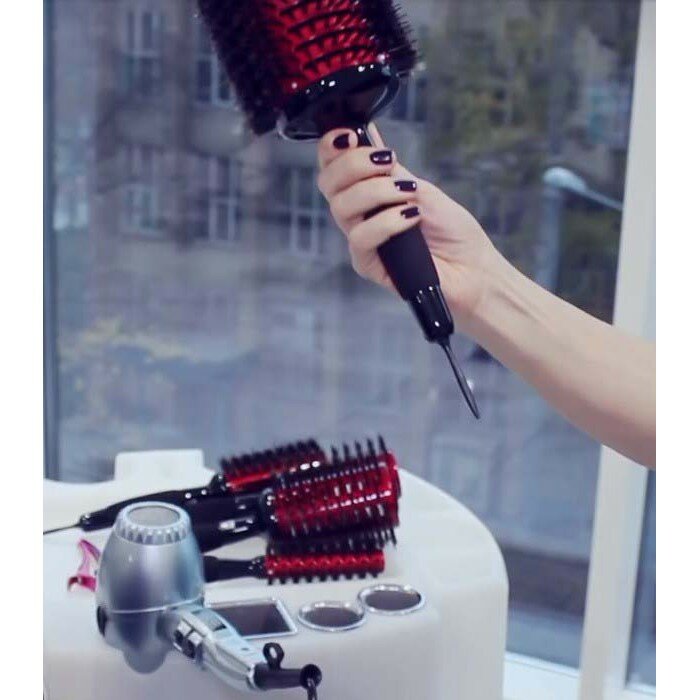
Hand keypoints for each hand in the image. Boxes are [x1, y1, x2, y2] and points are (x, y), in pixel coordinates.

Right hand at [316, 124, 504, 327]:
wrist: (473, 269)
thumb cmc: (452, 232)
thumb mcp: (421, 189)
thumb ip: (390, 170)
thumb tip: (369, 135)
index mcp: (367, 193)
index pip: (334, 167)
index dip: (331, 147)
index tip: (350, 134)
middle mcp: (359, 215)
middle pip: (328, 183)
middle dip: (352, 163)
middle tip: (387, 161)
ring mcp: (362, 240)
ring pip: (341, 207)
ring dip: (375, 191)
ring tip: (409, 194)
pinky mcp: (368, 264)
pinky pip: (360, 238)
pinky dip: (386, 222)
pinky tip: (411, 218)